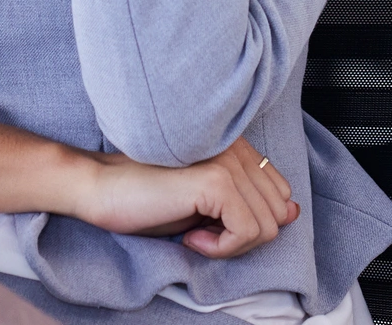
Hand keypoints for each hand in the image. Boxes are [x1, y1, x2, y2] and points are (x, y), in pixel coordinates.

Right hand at [0, 122, 296, 261]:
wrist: (98, 188)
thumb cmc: (144, 196)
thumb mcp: (206, 203)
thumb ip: (249, 201)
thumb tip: (293, 211)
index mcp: (233, 143)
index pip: (281, 193)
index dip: (250, 221)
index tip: (211, 222)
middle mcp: (235, 145)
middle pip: (279, 213)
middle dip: (244, 236)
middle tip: (202, 231)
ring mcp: (226, 160)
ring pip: (268, 226)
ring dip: (231, 244)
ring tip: (194, 230)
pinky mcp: (215, 179)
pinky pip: (248, 232)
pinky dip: (222, 247)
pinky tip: (190, 235)